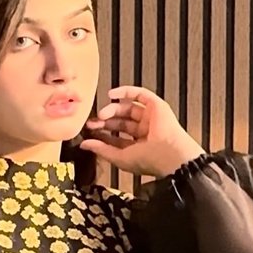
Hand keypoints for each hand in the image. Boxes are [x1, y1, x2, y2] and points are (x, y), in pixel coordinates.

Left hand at [80, 85, 205, 177]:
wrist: (168, 153)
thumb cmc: (149, 160)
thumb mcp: (120, 157)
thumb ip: (101, 150)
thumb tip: (84, 144)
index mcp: (139, 146)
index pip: (117, 137)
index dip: (103, 134)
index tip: (90, 132)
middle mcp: (145, 131)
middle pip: (120, 121)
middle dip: (105, 121)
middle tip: (93, 122)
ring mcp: (151, 117)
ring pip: (127, 109)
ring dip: (112, 109)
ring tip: (102, 114)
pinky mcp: (156, 106)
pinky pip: (139, 94)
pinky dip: (125, 92)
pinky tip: (112, 95)